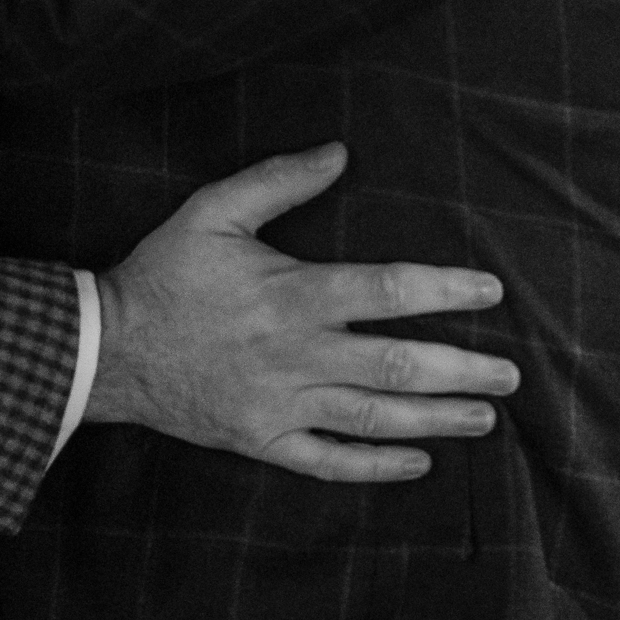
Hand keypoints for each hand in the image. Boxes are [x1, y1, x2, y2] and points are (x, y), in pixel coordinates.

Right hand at [87, 141, 518, 482]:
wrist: (108, 348)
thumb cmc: (164, 274)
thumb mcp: (212, 211)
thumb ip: (278, 181)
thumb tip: (339, 153)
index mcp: (291, 295)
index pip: (386, 291)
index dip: (444, 291)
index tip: (490, 292)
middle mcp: (295, 355)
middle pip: (396, 365)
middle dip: (462, 369)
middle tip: (511, 372)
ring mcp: (281, 405)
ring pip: (375, 417)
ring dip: (437, 419)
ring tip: (486, 417)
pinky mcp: (263, 441)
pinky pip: (330, 463)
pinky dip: (377, 466)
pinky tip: (417, 462)